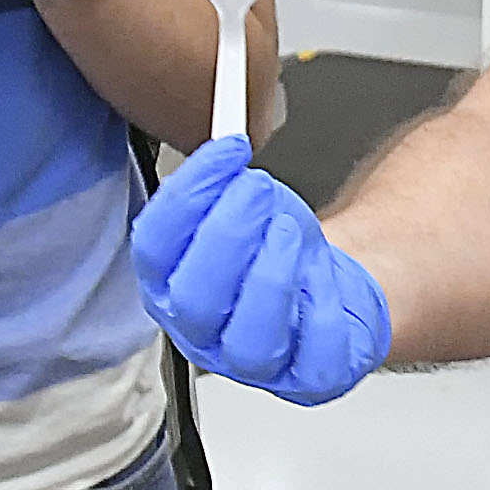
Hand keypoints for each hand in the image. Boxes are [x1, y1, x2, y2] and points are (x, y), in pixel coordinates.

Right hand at [131, 136, 391, 404]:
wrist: (333, 291)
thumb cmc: (278, 250)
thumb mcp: (243, 201)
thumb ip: (221, 175)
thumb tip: (222, 112)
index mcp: (170, 285)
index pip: (156, 247)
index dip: (188, 194)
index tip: (227, 150)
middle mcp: (203, 331)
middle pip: (194, 297)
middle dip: (226, 234)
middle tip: (257, 187)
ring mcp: (253, 362)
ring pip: (248, 339)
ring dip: (269, 273)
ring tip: (288, 227)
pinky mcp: (308, 376)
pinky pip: (312, 354)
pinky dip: (318, 306)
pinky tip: (322, 273)